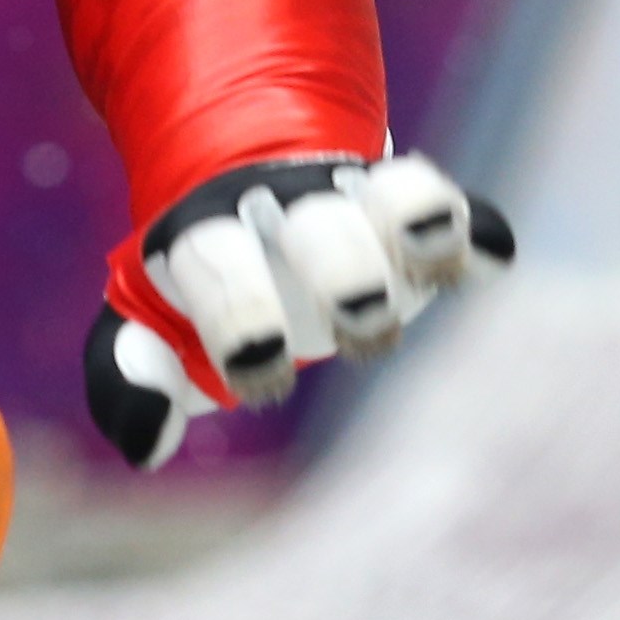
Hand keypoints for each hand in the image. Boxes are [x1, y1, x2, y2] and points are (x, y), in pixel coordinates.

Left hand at [81, 154, 511, 470]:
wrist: (241, 173)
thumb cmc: (196, 282)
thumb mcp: (148, 321)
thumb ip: (131, 374)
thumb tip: (146, 445)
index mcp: (205, 236)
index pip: (217, 264)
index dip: (240, 315)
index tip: (260, 372)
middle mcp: (281, 210)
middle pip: (320, 227)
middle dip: (343, 268)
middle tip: (359, 317)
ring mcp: (352, 201)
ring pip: (391, 198)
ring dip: (413, 228)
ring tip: (428, 262)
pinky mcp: (410, 205)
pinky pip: (449, 201)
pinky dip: (474, 227)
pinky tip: (488, 258)